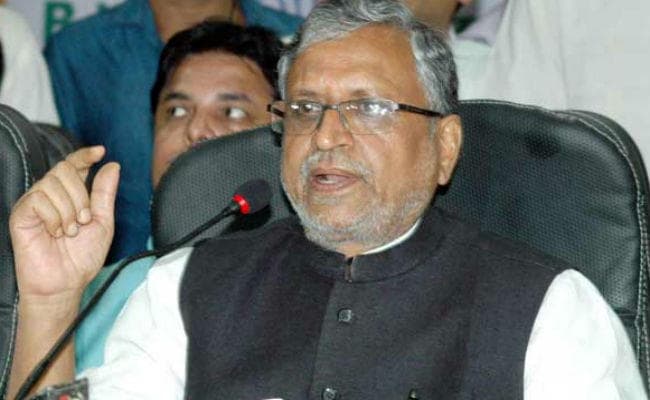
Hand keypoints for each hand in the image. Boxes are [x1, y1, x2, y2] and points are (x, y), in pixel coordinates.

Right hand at [9, 146, 119, 305]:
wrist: (65, 283)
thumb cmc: (82, 256)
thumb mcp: (102, 222)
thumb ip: (105, 193)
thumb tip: (112, 165)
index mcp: (70, 194)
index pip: (74, 164)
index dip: (85, 155)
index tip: (100, 151)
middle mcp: (50, 195)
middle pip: (64, 169)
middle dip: (80, 195)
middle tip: (83, 221)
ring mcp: (34, 203)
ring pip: (52, 183)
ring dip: (69, 210)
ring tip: (69, 232)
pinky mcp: (20, 214)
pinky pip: (39, 199)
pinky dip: (54, 217)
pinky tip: (55, 233)